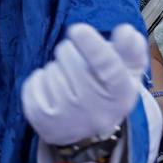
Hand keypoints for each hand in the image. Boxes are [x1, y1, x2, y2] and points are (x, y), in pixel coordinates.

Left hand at [20, 23, 149, 145]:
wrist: (91, 134)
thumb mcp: (127, 70)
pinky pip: (33, 84)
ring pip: (51, 71)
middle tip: (78, 63)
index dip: (92, 47)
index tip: (78, 28)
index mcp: (120, 92)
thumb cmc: (108, 90)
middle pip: (71, 59)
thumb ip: (130, 48)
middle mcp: (96, 109)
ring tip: (68, 81)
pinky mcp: (45, 122)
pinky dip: (38, 80)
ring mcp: (69, 118)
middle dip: (71, 52)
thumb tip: (126, 32)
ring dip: (56, 68)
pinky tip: (51, 90)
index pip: (108, 67)